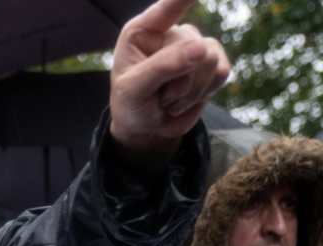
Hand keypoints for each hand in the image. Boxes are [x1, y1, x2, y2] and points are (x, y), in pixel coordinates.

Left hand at [109, 0, 230, 169]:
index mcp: (143, 31)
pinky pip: (222, 72)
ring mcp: (194, 44)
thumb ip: (162, 67)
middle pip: (192, 47)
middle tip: (157, 94)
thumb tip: (200, 47)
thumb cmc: (131, 103)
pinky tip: (185, 97)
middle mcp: (170, 32)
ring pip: (209, 60)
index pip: (168, 6)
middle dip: (177, 82)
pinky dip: (204, 92)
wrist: (146, 127)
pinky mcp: (213, 62)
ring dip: (189, 90)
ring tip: (168, 97)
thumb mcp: (134, 89)